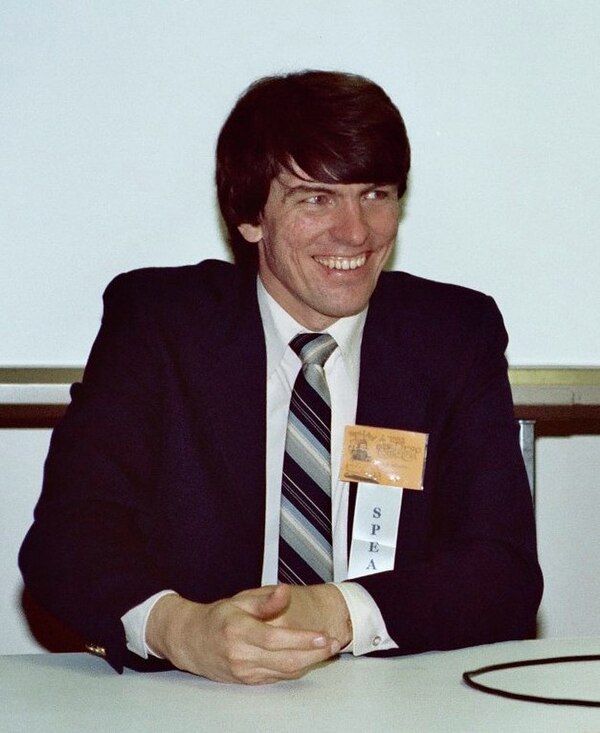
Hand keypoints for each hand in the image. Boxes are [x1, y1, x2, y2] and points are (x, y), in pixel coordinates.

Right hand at [145, 585, 341, 684]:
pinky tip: (308, 657)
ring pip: (284, 671)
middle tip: (333, 643)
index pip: (275, 639)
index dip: (301, 639)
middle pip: (284, 660)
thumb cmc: (217, 618)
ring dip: (310, 662)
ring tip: (327, 649)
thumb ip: (265, 600)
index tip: (322, 635)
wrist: (191, 641)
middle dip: (314, 654)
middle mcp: (241, 655)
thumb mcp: (239, 600)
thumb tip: (284, 591)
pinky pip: (277, 676)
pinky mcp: (247, 681)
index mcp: (238, 630)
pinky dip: (296, 667)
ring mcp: (244, 671)